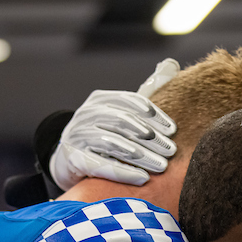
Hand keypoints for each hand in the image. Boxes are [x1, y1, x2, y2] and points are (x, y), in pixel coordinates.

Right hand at [48, 58, 179, 189]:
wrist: (68, 160)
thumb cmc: (103, 134)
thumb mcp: (120, 112)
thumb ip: (145, 92)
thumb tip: (171, 64)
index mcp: (100, 100)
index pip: (130, 102)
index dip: (153, 115)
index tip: (173, 131)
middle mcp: (87, 114)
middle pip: (123, 122)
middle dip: (151, 137)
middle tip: (171, 151)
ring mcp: (77, 135)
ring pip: (112, 142)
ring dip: (140, 155)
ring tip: (161, 166)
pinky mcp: (72, 158)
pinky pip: (100, 164)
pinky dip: (123, 172)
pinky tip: (142, 178)